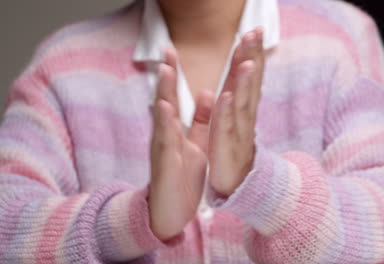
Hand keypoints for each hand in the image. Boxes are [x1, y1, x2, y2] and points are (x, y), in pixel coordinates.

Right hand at [148, 47, 214, 240]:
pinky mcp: (164, 164)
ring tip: (164, 69)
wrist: (170, 212)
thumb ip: (201, 120)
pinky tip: (164, 108)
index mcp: (176, 130)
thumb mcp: (196, 144)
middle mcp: (166, 135)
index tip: (174, 50)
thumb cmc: (183, 177)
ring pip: (163, 117)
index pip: (175, 96)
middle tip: (166, 49)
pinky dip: (165, 125)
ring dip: (163, 93)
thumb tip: (209, 93)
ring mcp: (163, 149)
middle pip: (165, 100)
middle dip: (166, 75)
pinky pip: (165, 142)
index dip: (175, 74)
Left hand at [208, 27, 264, 196]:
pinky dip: (227, 113)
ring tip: (248, 61)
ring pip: (241, 103)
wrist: (236, 186)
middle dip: (253, 58)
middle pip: (250, 84)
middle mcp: (244, 117)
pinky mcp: (227, 149)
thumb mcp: (237, 119)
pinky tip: (227, 97)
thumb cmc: (233, 149)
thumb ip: (239, 96)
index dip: (253, 54)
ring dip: (245, 82)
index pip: (249, 77)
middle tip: (256, 32)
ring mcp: (238, 133)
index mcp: (243, 109)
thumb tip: (244, 73)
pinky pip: (226, 129)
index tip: (255, 29)